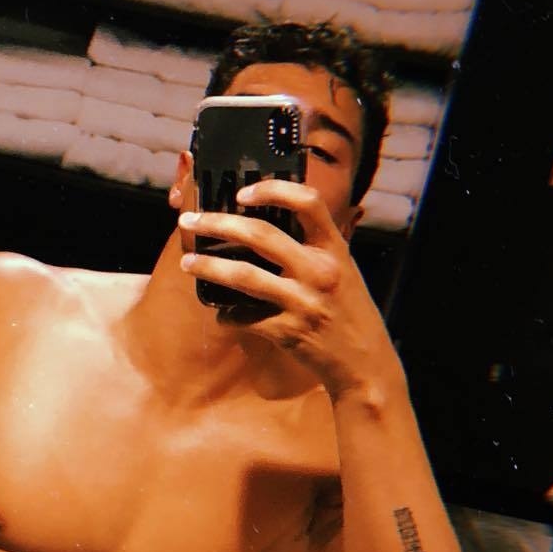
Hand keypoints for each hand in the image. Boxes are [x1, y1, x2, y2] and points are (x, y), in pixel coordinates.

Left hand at [178, 181, 398, 400]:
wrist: (365, 361)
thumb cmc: (349, 311)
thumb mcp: (342, 270)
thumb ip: (314, 248)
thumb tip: (265, 226)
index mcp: (334, 249)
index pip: (307, 203)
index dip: (273, 190)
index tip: (241, 193)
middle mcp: (319, 271)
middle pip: (261, 235)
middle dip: (218, 225)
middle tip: (190, 222)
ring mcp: (303, 302)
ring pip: (244, 276)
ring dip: (209, 267)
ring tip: (187, 262)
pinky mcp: (288, 332)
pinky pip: (245, 318)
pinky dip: (227, 315)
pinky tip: (222, 314)